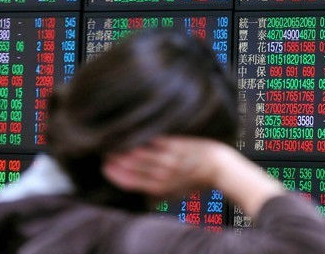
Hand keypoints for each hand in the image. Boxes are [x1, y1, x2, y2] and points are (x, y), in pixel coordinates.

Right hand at [102, 135, 284, 215]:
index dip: (115, 175)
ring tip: (114, 140)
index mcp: (160, 188)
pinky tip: (133, 131)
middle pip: (131, 167)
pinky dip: (142, 136)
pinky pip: (154, 140)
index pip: (130, 182)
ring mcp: (169, 160)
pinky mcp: (177, 146)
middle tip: (105, 150)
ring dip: (124, 147)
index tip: (105, 166)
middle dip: (115, 159)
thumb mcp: (176, 192)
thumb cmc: (198, 180)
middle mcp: (162, 175)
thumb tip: (142, 191)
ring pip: (140, 154)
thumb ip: (158, 191)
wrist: (219, 167)